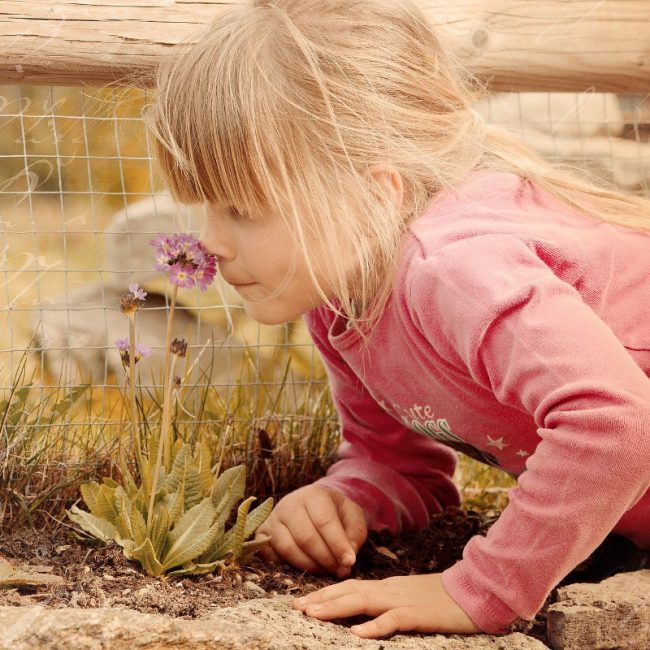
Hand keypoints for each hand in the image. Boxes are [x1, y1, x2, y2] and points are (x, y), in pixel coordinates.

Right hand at [255, 484, 366, 576]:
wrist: (315, 504)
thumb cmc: (336, 512)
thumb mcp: (353, 516)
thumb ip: (355, 535)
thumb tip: (347, 558)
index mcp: (314, 494)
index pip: (324, 521)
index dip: (337, 544)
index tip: (349, 562)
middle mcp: (290, 504)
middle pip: (305, 537)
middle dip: (325, 559)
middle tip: (339, 570)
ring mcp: (273, 518)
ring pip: (287, 548)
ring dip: (308, 565)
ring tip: (324, 570)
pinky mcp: (263, 532)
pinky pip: (269, 554)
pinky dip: (284, 565)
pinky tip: (302, 568)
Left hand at [293, 573, 480, 637]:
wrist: (475, 590)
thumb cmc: (443, 599)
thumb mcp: (410, 598)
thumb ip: (388, 601)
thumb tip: (365, 612)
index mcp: (387, 587)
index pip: (350, 586)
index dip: (326, 593)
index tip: (304, 601)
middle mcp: (389, 589)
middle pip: (349, 590)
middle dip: (322, 598)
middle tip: (297, 607)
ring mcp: (403, 600)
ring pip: (363, 600)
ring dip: (336, 607)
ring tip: (313, 614)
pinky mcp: (419, 614)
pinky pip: (393, 620)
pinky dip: (374, 626)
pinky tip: (357, 634)